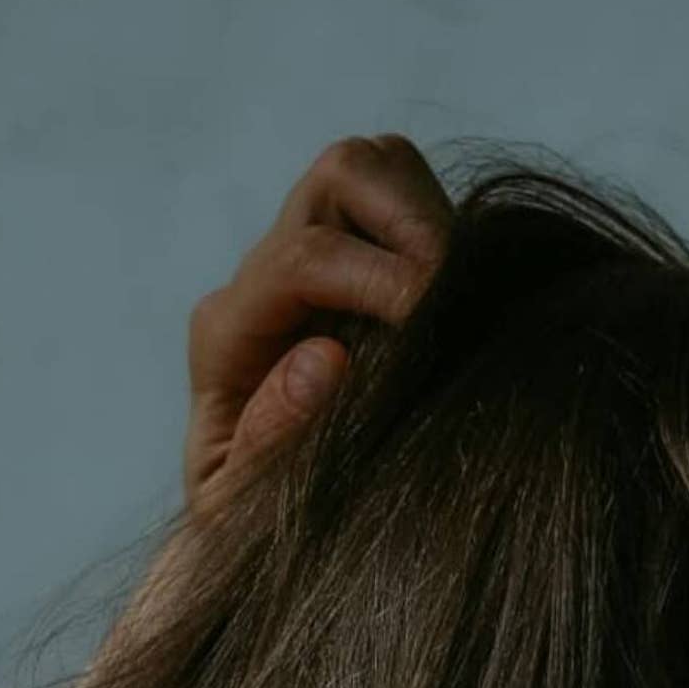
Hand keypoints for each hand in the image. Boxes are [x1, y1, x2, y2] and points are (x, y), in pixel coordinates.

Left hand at [181, 134, 451, 518]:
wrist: (262, 521)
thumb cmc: (251, 523)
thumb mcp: (237, 513)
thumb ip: (267, 442)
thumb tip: (324, 359)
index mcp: (228, 330)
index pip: (301, 260)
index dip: (377, 278)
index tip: (430, 321)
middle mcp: (266, 275)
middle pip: (340, 176)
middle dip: (410, 222)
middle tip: (452, 296)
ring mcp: (316, 254)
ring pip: (375, 165)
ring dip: (428, 209)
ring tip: (457, 287)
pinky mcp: (362, 256)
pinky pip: (407, 191)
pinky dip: (442, 216)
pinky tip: (460, 290)